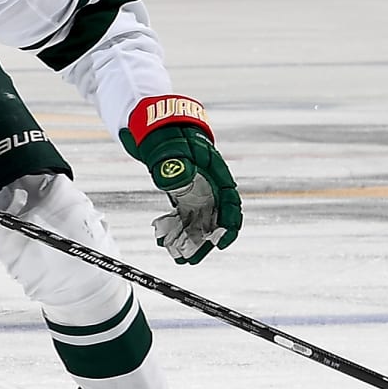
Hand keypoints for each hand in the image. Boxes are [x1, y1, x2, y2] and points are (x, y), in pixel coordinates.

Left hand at [125, 98, 241, 264]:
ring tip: (179, 257)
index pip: (229, 201)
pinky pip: (183, 216)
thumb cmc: (168, 135)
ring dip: (191, 239)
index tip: (222, 243)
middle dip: (206, 239)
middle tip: (193, 259)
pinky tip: (166, 242)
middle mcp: (209, 185)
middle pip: (215, 216)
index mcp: (215, 172)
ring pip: (199, 220)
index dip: (229, 223)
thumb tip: (179, 180)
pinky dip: (177, 229)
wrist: (158, 128)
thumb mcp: (170, 146)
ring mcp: (196, 190)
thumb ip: (175, 163)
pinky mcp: (182, 195)